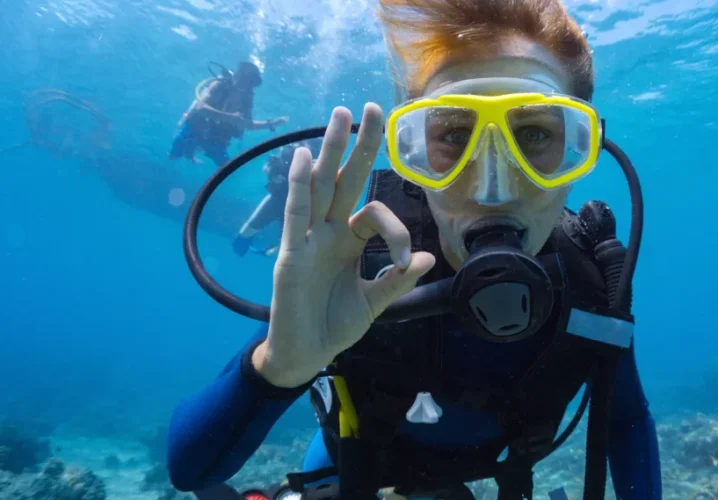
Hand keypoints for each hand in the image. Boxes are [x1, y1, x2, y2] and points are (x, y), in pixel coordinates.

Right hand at [252, 104, 435, 387]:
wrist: (305, 356)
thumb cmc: (334, 327)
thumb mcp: (374, 303)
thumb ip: (397, 280)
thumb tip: (428, 259)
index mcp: (349, 242)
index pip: (374, 214)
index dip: (396, 230)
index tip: (407, 260)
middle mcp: (328, 233)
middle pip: (345, 180)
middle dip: (358, 145)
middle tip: (370, 106)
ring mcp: (306, 240)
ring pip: (320, 187)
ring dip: (329, 151)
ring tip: (339, 115)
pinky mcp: (290, 255)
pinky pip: (295, 215)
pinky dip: (298, 187)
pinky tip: (304, 158)